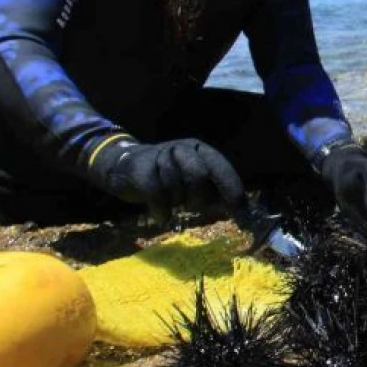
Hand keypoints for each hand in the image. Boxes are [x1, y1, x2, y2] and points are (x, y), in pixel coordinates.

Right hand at [89, 136, 245, 223]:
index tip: (241, 217)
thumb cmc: (166, 176)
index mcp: (200, 150)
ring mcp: (159, 157)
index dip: (232, 191)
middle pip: (200, 176)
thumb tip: (243, 213)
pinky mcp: (139, 170)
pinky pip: (156, 195)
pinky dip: (162, 211)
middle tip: (194, 207)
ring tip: (173, 204)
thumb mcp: (193, 179)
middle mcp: (182, 149)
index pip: (222, 168)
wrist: (123, 166)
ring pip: (177, 187)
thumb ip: (215, 191)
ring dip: (177, 203)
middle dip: (200, 198)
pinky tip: (162, 216)